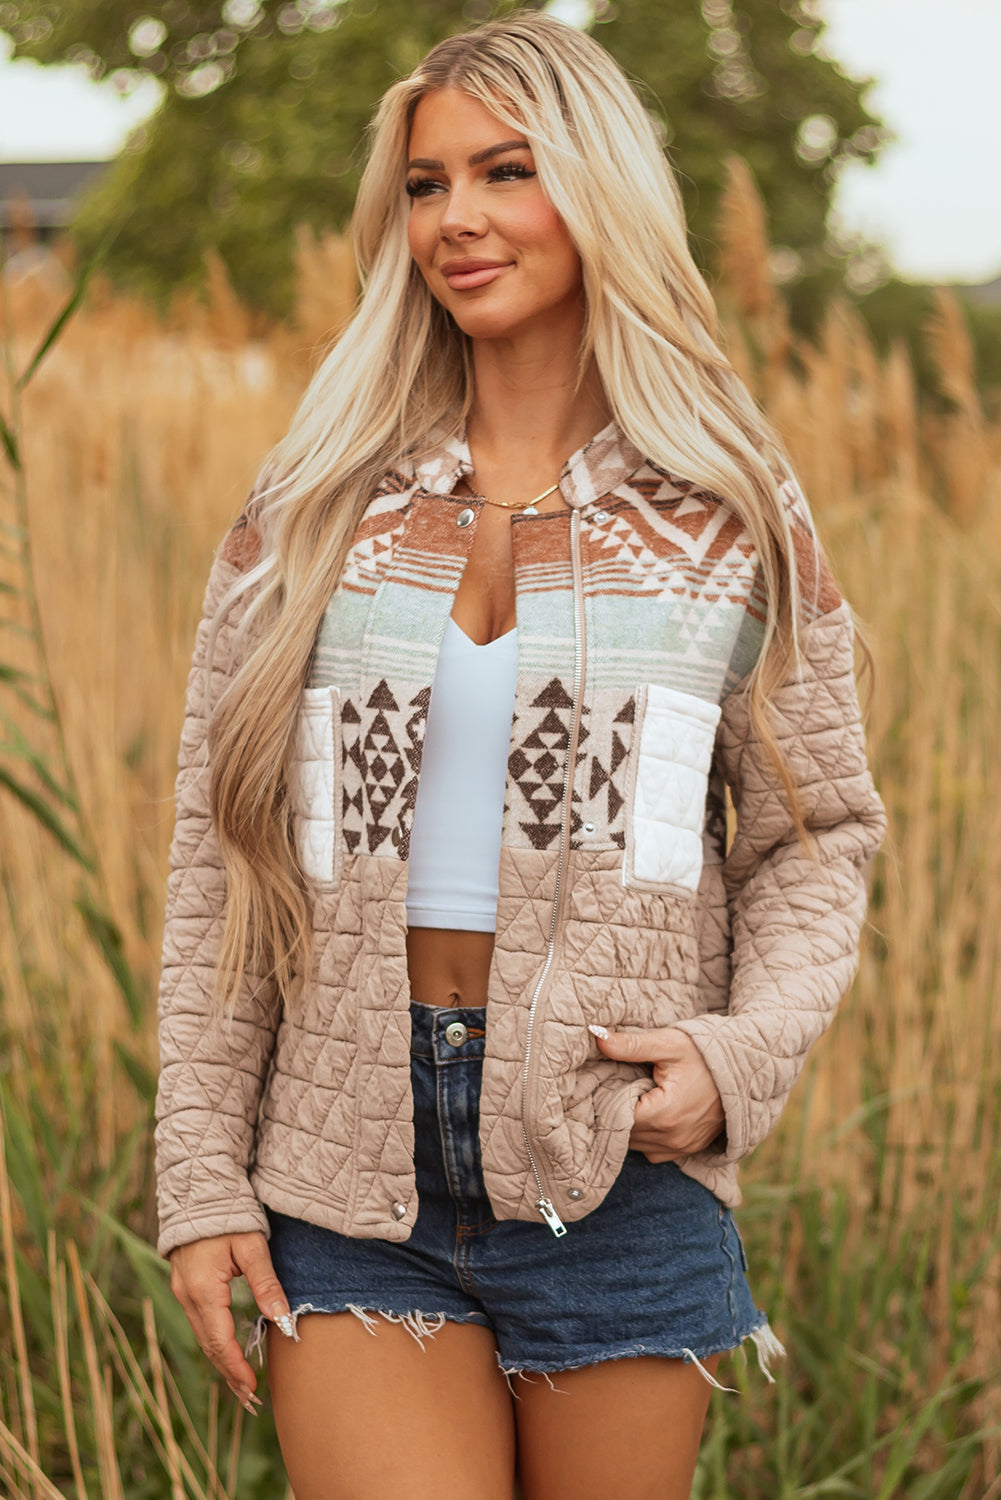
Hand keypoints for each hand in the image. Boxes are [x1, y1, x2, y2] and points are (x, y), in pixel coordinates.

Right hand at [169, 1231, 292, 1411]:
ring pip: (202, 1335)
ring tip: (241, 1384)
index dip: (235, 1367)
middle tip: (250, 1398)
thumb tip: (282, 1319)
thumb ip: (266, 1283)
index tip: (253, 1388)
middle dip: (228, 1372)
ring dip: (220, 1360)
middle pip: (208, 1344)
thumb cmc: (230, 1215)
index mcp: (203, 1289)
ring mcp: (182, 1291)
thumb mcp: (252, 1246)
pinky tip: (227, 1351)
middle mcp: (187, 1295)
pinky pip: (199, 1322)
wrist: (200, 1191)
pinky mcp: (185, 1285)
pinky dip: (214, 1341)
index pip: (219, 1340)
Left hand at [590, 1025, 725, 1161]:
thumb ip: (631, 1045)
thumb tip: (597, 1037)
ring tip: (636, 1099)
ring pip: (637, 1145)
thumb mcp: (667, 1044)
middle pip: (624, 1134)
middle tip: (620, 1087)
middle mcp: (672, 1139)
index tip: (608, 1082)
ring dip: (632, 1126)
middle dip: (617, 1113)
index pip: (615, 1118)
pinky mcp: (689, 1149)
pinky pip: (654, 1151)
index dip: (607, 1100)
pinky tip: (650, 1113)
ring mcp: (682, 1148)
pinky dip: (647, 1137)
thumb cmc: (704, 1054)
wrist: (745, 1069)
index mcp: (663, 1115)